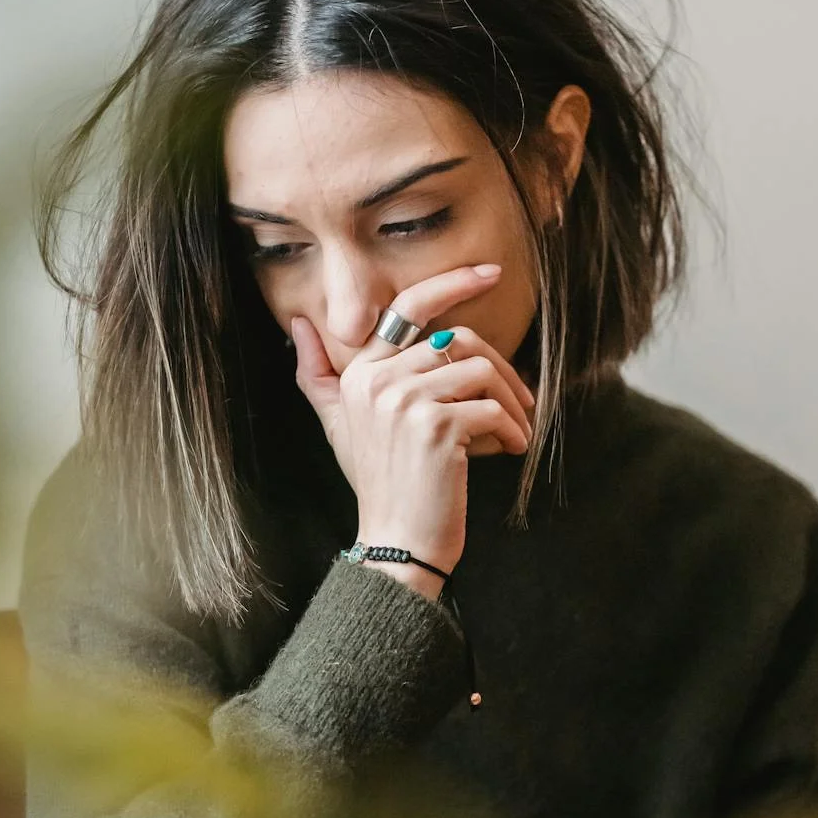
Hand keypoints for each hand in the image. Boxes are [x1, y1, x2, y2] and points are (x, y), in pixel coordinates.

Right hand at [291, 264, 534, 587]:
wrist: (396, 543)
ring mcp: (404, 402)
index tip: (491, 274)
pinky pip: (490, 407)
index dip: (452, 283)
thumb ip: (321, 374)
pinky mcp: (436, 428)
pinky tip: (511, 449)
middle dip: (499, 369)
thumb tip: (297, 324)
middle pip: (457, 338)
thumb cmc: (382, 485)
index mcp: (358, 372)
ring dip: (510, 402)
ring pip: (480, 370)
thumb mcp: (341, 426)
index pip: (408, 307)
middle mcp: (375, 380)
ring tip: (515, 430)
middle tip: (520, 400)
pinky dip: (511, 429)